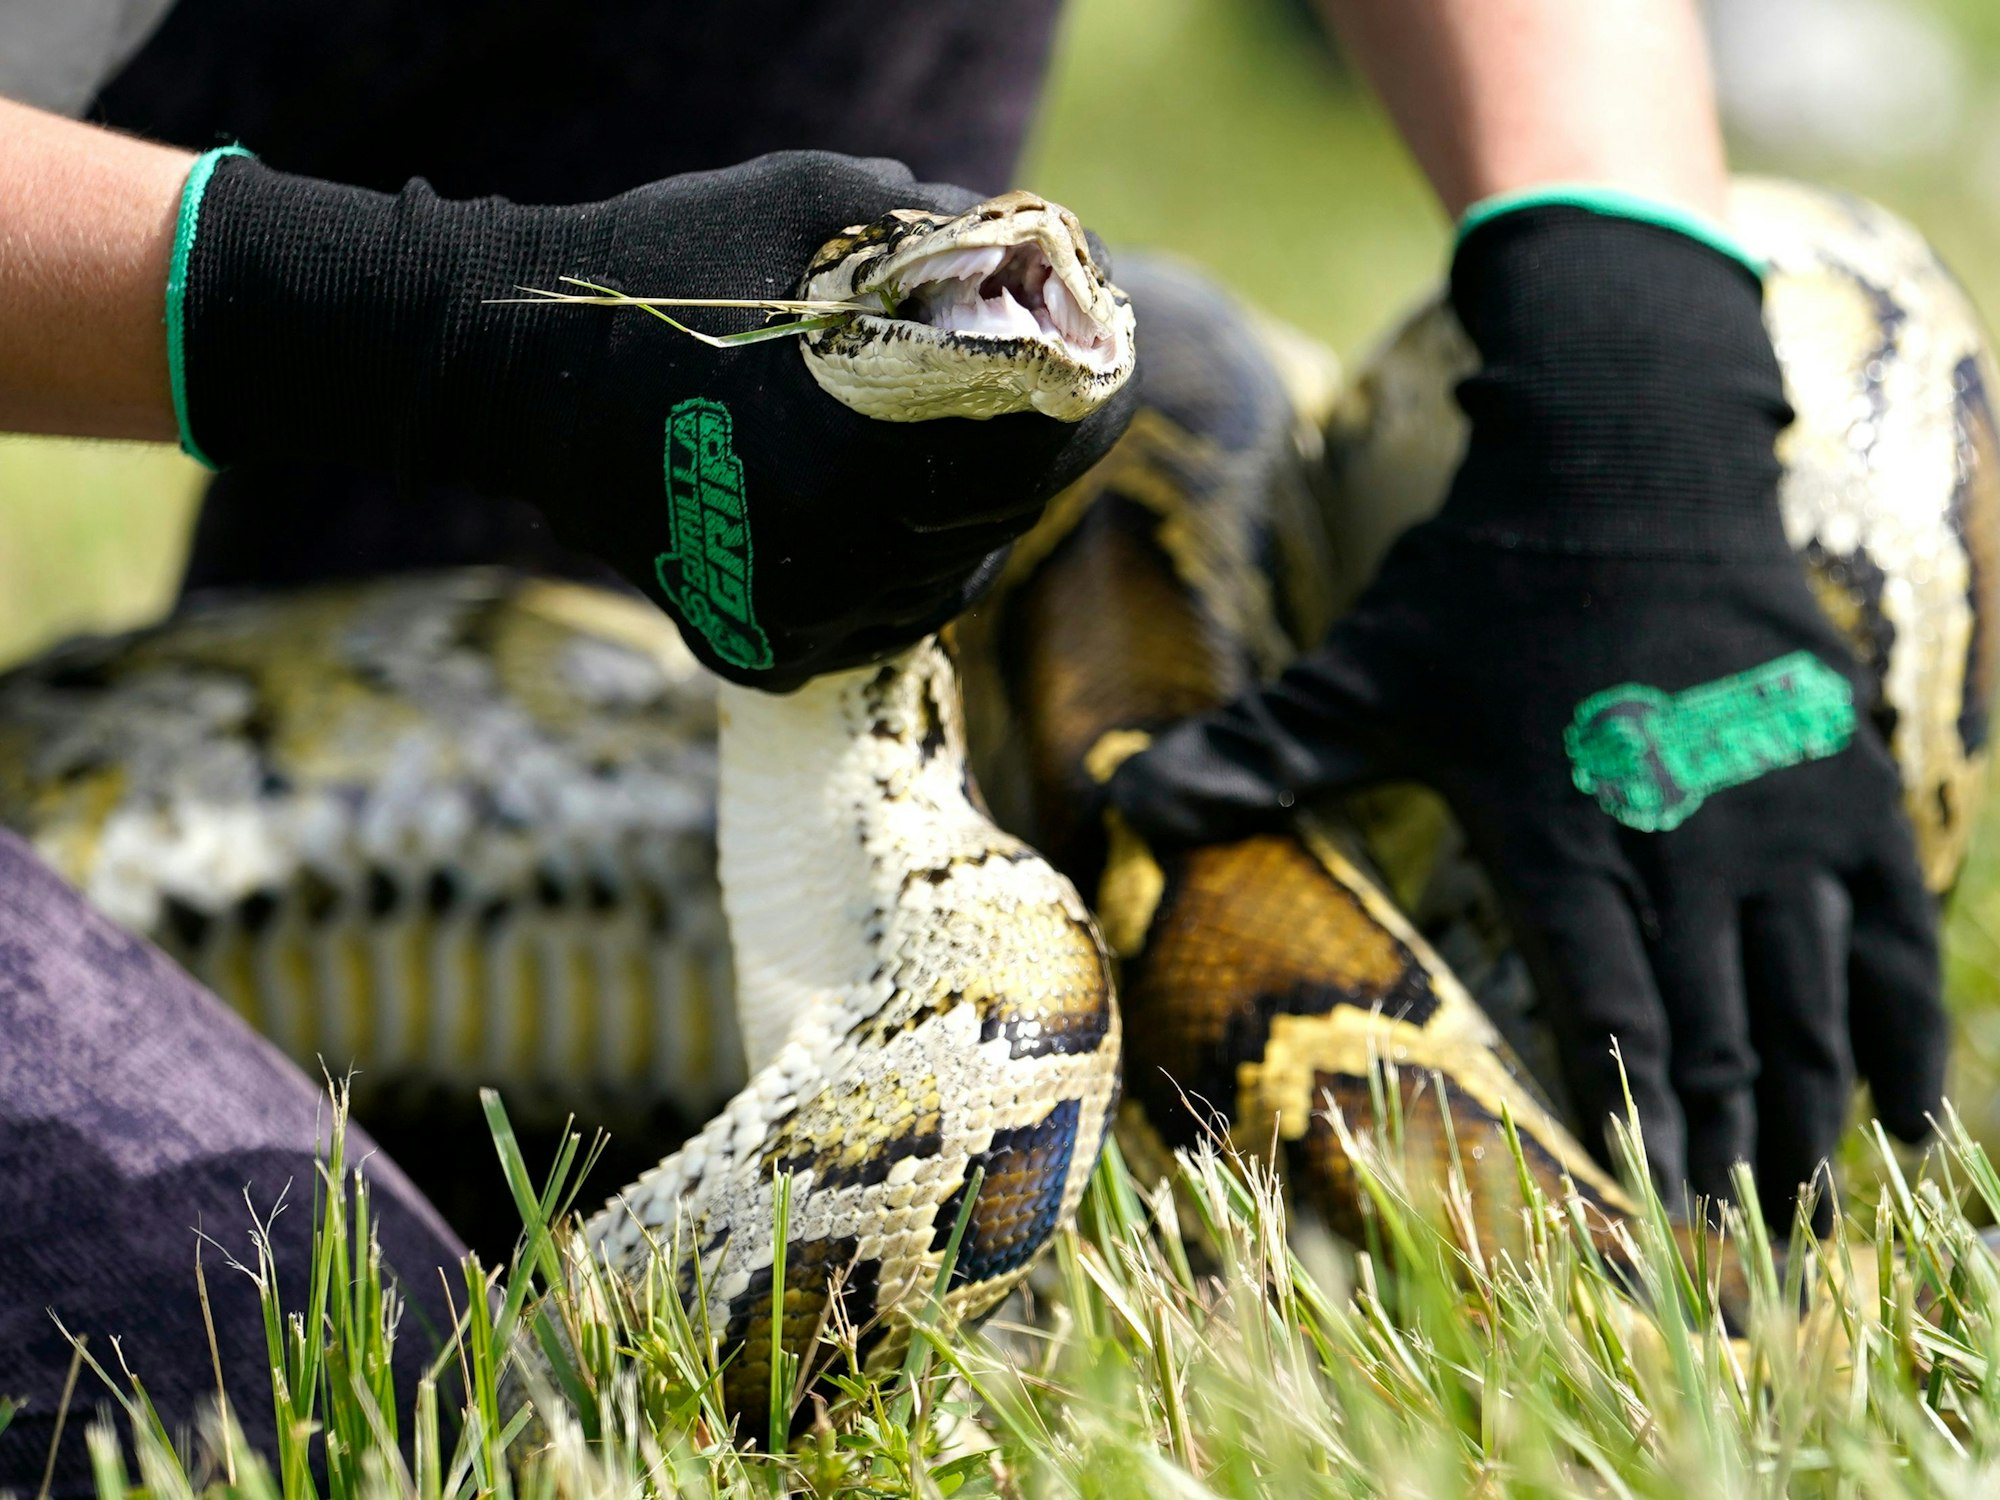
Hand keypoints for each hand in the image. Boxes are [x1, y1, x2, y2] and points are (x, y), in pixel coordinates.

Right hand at [172, 151, 1133, 688]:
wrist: (509, 372)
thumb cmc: (662, 269)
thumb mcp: (810, 204)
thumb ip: (935, 229)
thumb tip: (1033, 253)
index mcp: (868, 454)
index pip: (1041, 456)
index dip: (1092, 409)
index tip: (1106, 374)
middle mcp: (840, 560)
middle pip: (999, 526)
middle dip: (1031, 465)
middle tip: (1039, 413)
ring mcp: (795, 618)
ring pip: (942, 586)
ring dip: (967, 527)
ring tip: (953, 463)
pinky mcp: (754, 646)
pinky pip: (872, 630)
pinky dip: (897, 581)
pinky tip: (888, 524)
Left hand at [1108, 204, 1942, 1229]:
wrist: (1628, 459)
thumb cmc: (1484, 579)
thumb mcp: (1361, 670)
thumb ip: (1255, 752)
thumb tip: (1121, 803)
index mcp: (1561, 832)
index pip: (1610, 1010)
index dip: (1638, 1119)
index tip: (1655, 1219)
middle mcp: (1683, 840)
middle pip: (1721, 1032)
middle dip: (1733, 1152)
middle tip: (1742, 1265)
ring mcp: (1778, 814)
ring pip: (1811, 1003)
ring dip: (1815, 1117)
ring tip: (1813, 1218)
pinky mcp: (1843, 780)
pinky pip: (1894, 932)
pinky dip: (1906, 1032)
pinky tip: (1917, 1118)